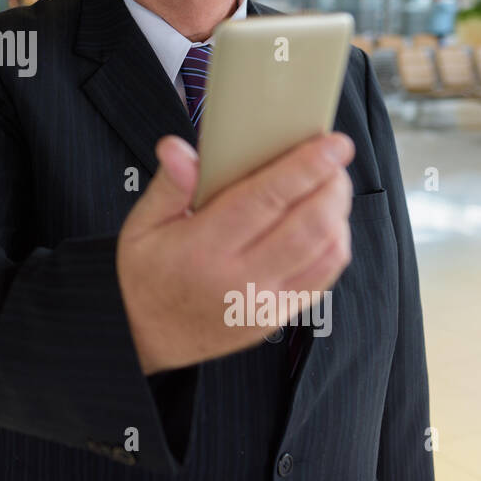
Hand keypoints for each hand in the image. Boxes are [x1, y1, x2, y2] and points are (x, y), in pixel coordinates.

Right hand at [116, 131, 355, 374]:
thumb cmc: (146, 275)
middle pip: (308, 225)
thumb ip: (168, 185)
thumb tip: (178, 148)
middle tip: (335, 157)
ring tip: (331, 184)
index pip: (265, 200)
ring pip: (325, 252)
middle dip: (332, 185)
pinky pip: (324, 277)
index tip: (331, 143)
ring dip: (338, 212)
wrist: (147, 337)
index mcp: (202, 248)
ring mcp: (264, 302)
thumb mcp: (141, 226)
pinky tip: (326, 223)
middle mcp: (239, 278)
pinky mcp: (277, 316)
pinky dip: (335, 244)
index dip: (305, 167)